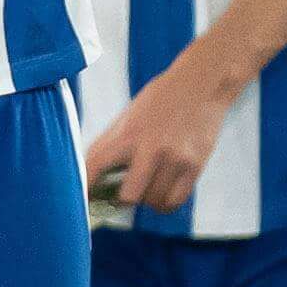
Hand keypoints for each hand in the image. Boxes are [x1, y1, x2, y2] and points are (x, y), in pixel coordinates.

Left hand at [83, 53, 230, 214]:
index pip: (97, 166)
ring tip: (148, 186)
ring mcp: (174, 159)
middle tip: (123, 195)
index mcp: (128, 133)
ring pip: (153, 202)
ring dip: (147, 200)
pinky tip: (163, 190)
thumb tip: (93, 173)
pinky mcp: (194, 166)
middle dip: (122, 200)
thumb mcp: (130, 116)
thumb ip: (112, 144)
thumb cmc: (161, 98)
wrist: (201, 83)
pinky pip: (174, 201)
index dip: (87, 188)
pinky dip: (165, 202)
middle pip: (128, 197)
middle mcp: (150, 148)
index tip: (85, 199)